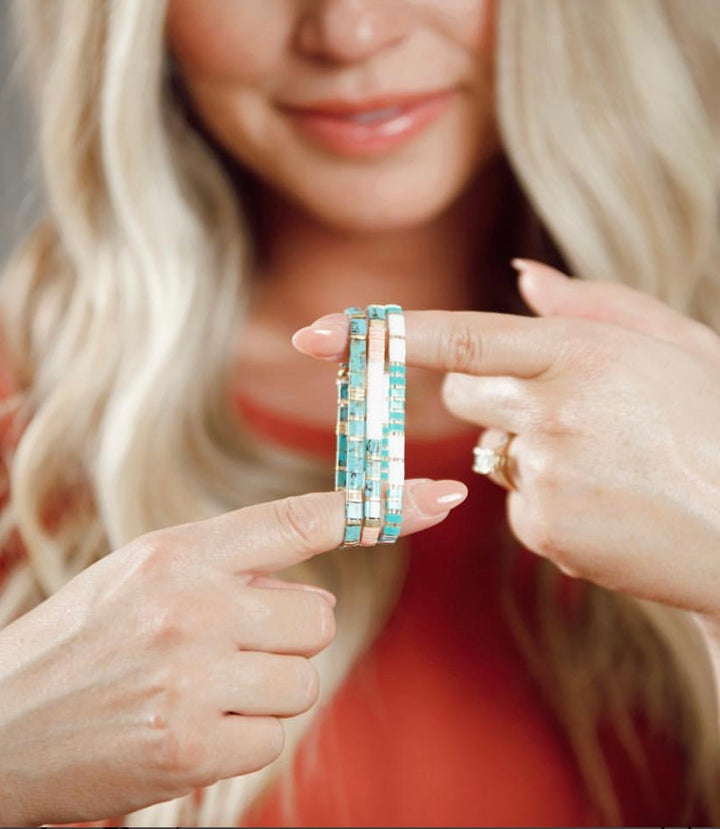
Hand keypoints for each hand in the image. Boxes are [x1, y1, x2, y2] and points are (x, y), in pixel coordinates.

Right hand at [0, 479, 465, 825]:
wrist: (3, 725)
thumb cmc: (85, 639)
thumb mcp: (144, 572)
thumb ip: (229, 566)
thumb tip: (315, 591)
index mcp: (180, 551)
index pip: (300, 519)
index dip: (378, 506)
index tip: (439, 496)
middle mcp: (191, 606)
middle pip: (320, 616)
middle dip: (287, 633)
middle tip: (226, 644)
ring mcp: (191, 678)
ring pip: (304, 677)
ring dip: (268, 686)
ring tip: (202, 686)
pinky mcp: (190, 747)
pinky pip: (275, 734)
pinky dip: (245, 732)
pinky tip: (191, 725)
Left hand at [292, 270, 719, 619]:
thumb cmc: (719, 427)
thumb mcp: (676, 346)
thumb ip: (594, 304)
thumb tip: (521, 275)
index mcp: (582, 351)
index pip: (456, 335)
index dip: (380, 334)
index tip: (312, 335)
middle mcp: (554, 407)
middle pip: (462, 391)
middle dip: (495, 398)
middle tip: (575, 417)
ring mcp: (545, 471)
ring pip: (489, 450)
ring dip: (530, 453)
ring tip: (611, 467)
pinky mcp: (544, 526)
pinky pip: (516, 505)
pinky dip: (549, 505)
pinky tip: (609, 508)